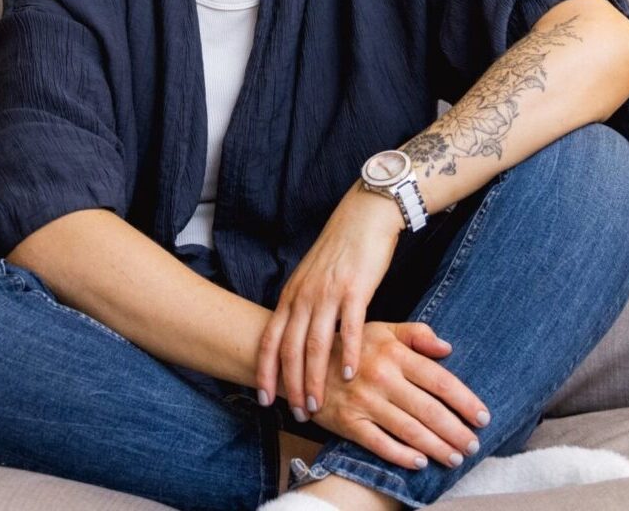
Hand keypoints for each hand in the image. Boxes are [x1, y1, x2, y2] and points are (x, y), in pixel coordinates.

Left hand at [256, 181, 404, 417]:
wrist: (364, 216)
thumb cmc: (341, 249)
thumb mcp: (312, 277)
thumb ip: (304, 305)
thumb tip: (298, 336)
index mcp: (292, 294)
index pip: (270, 339)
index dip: (265, 371)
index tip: (263, 399)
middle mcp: (305, 295)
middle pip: (290, 348)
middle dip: (291, 386)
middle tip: (298, 413)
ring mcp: (329, 292)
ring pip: (315, 344)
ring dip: (315, 379)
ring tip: (318, 405)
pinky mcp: (355, 288)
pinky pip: (350, 327)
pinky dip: (348, 353)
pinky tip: (349, 374)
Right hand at [310, 320, 490, 470]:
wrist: (305, 361)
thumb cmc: (352, 344)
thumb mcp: (383, 329)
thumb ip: (417, 334)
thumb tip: (448, 348)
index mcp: (394, 353)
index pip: (439, 379)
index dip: (464, 400)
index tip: (483, 416)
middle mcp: (382, 377)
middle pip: (428, 409)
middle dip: (455, 430)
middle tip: (474, 445)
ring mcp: (365, 401)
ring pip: (409, 430)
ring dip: (436, 447)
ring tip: (455, 457)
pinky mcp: (348, 422)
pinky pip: (380, 444)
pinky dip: (401, 456)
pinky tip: (420, 463)